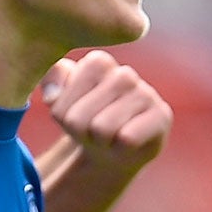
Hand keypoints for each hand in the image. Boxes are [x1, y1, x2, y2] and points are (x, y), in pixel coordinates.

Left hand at [41, 52, 171, 176]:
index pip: (61, 102)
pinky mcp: (162, 116)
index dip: (63, 117)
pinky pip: (128, 139)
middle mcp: (123, 74)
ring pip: (102, 129)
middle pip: (78, 119)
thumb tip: (52, 96)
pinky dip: (121, 148)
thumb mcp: (57, 101)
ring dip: (99, 141)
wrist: (111, 145)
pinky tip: (126, 142)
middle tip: (92, 130)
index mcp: (97, 63)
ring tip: (108, 135)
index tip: (76, 114)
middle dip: (80, 132)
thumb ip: (49, 84)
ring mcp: (146, 93)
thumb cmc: (83, 119)